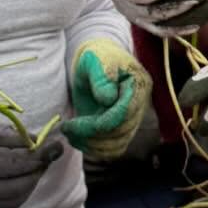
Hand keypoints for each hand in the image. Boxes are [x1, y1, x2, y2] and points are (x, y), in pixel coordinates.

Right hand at [0, 104, 62, 207]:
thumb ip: (2, 131)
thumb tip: (33, 140)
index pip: (15, 164)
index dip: (40, 155)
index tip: (58, 144)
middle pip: (19, 185)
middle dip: (38, 168)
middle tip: (48, 152)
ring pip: (14, 200)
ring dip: (31, 182)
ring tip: (36, 162)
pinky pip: (4, 207)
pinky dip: (19, 194)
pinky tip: (22, 176)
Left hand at [58, 39, 151, 161]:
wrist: (97, 62)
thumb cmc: (96, 57)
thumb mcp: (96, 60)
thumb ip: (102, 77)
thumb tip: (108, 99)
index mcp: (139, 85)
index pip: (123, 114)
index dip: (98, 124)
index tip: (72, 124)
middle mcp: (140, 105)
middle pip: (120, 133)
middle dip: (91, 135)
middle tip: (67, 129)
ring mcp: (133, 119)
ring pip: (118, 145)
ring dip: (92, 146)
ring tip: (70, 135)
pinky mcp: (122, 129)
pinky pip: (114, 149)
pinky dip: (96, 150)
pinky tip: (78, 140)